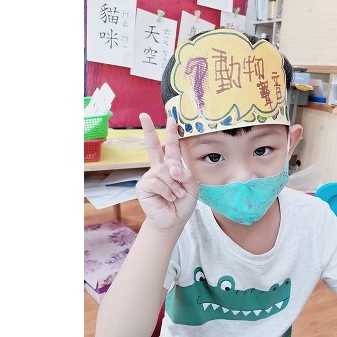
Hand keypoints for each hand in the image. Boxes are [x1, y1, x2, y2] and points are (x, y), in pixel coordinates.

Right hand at [135, 113, 198, 229]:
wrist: (174, 220)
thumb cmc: (182, 203)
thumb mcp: (192, 187)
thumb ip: (186, 174)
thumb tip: (171, 168)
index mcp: (172, 166)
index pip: (170, 147)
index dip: (171, 133)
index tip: (170, 119)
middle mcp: (159, 169)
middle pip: (153, 147)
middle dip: (149, 130)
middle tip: (143, 115)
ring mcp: (150, 176)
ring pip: (164, 172)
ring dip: (175, 185)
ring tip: (177, 195)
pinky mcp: (143, 186)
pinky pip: (157, 182)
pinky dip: (167, 191)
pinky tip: (168, 198)